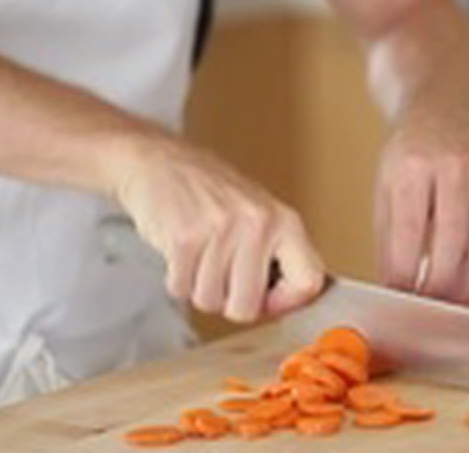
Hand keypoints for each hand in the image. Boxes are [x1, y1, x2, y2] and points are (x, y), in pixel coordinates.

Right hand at [106, 134, 324, 321]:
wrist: (160, 161)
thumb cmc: (213, 192)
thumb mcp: (262, 214)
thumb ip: (280, 256)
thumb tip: (292, 303)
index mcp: (285, 221)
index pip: (308, 282)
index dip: (285, 303)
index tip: (268, 301)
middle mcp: (258, 223)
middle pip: (247, 307)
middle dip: (229, 302)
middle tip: (223, 277)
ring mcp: (221, 230)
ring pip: (210, 301)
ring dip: (199, 288)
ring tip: (201, 257)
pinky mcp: (184, 237)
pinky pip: (181, 289)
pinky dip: (177, 280)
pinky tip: (183, 254)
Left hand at [375, 110, 468, 302]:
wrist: (443, 114)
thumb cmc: (407, 155)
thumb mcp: (385, 188)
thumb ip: (388, 238)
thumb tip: (393, 288)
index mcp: (413, 168)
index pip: (409, 234)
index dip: (403, 275)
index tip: (395, 300)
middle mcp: (451, 171)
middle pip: (449, 246)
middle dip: (436, 288)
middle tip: (423, 313)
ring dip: (462, 286)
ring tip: (445, 307)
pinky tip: (466, 286)